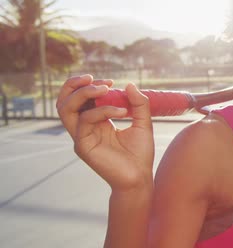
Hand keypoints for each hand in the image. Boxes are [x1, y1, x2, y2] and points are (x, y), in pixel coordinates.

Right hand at [56, 75, 154, 190]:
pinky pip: (85, 121)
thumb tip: (129, 84)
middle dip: (75, 85)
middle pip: (64, 101)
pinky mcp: (83, 146)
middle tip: (95, 79)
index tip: (110, 81)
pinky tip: (122, 112)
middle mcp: (84, 129)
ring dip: (84, 94)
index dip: (89, 85)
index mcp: (95, 122)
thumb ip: (139, 104)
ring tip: (106, 88)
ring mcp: (81, 137)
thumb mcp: (143, 123)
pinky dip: (103, 111)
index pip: (80, 99)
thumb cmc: (140, 154)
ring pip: (66, 109)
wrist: (140, 178)